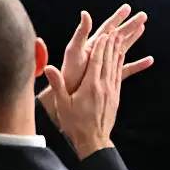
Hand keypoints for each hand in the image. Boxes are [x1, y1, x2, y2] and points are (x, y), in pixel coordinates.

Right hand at [43, 33, 124, 158]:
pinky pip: (119, 75)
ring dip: (118, 50)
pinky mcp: (115, 96)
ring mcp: (111, 91)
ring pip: (116, 66)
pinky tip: (121, 57)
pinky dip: (120, 63)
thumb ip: (57, 85)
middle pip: (109, 60)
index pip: (97, 61)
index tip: (104, 33)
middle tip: (116, 29)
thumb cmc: (75, 123)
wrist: (93, 140)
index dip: (101, 46)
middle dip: (112, 43)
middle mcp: (103, 86)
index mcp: (90, 86)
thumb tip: (49, 68)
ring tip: (121, 37)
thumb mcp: (63, 104)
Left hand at [59, 5, 152, 93]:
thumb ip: (81, 33)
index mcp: (92, 45)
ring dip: (133, 38)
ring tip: (143, 28)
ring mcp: (105, 63)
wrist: (68, 94)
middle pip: (118, 35)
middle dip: (130, 25)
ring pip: (123, 47)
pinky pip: (127, 69)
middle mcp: (100, 52)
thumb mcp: (74, 50)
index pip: (107, 27)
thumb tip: (85, 13)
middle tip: (143, 15)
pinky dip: (138, 64)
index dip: (117, 17)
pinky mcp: (109, 76)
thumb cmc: (69, 73)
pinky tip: (150, 61)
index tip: (128, 8)